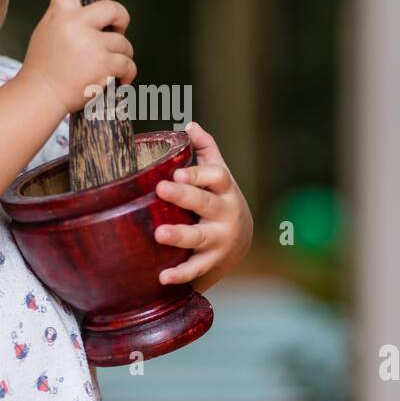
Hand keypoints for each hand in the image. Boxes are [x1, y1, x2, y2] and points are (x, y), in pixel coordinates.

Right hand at [21, 0, 136, 115]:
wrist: (40, 95)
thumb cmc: (42, 68)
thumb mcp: (46, 32)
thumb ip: (66, 20)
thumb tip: (94, 16)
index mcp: (59, 13)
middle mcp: (76, 24)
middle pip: (114, 8)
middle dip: (122, 19)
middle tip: (118, 32)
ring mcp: (91, 44)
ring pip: (124, 43)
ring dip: (122, 55)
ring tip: (111, 66)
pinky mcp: (104, 64)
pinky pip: (128, 64)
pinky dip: (127, 74)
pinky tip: (120, 80)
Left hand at [153, 121, 252, 291]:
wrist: (240, 241)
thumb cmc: (220, 199)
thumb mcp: (218, 175)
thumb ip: (205, 150)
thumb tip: (190, 124)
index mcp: (224, 189)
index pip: (216, 177)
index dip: (198, 174)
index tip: (177, 173)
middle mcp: (226, 213)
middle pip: (206, 204)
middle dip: (185, 197)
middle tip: (162, 189)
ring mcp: (220, 239)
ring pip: (201, 237)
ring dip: (180, 235)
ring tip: (159, 234)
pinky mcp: (212, 261)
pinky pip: (197, 268)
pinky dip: (180, 274)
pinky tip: (162, 276)